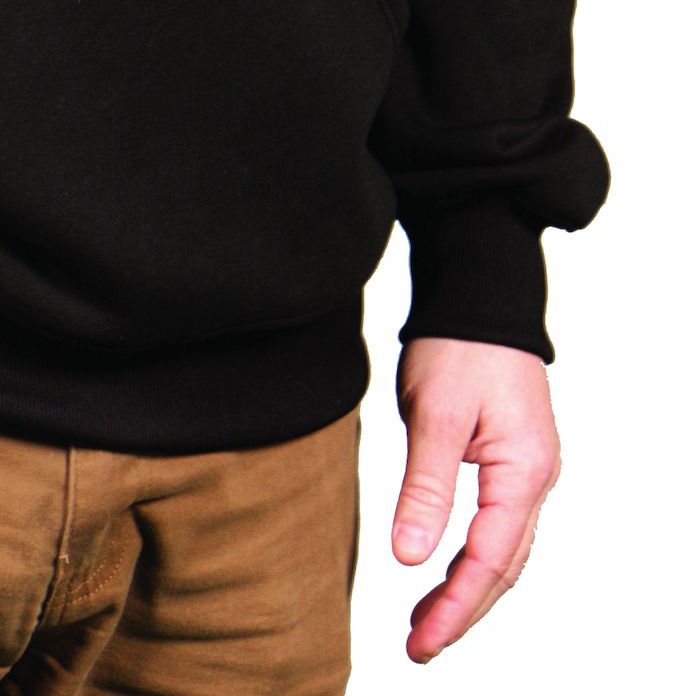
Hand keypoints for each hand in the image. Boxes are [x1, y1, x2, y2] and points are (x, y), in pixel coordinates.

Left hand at [391, 336, 561, 664]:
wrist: (477, 295)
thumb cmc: (457, 346)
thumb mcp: (436, 414)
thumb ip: (425, 487)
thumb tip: (410, 558)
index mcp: (524, 472)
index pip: (489, 561)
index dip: (454, 607)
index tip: (420, 641)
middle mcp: (535, 480)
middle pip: (503, 567)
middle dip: (462, 612)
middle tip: (418, 648)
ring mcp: (526, 472)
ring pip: (502, 551)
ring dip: (466, 590)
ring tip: (423, 624)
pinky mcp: (509, 460)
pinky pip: (496, 526)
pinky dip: (471, 557)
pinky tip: (443, 569)